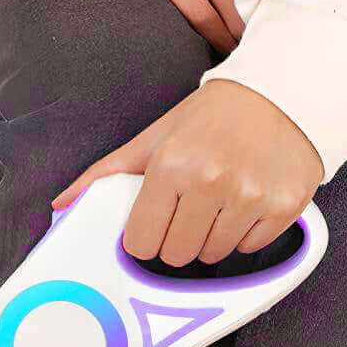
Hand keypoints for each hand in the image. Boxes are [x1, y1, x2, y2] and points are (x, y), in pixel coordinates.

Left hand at [54, 80, 323, 265]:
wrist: (283, 90)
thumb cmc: (209, 119)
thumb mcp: (153, 139)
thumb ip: (105, 175)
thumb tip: (60, 206)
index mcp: (171, 166)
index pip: (141, 244)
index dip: (146, 236)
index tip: (156, 220)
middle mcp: (212, 181)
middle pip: (176, 256)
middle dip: (178, 239)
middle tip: (190, 208)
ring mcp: (252, 195)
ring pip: (213, 255)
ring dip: (212, 237)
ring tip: (219, 200)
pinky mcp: (285, 205)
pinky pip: (251, 247)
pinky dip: (246, 233)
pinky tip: (248, 200)